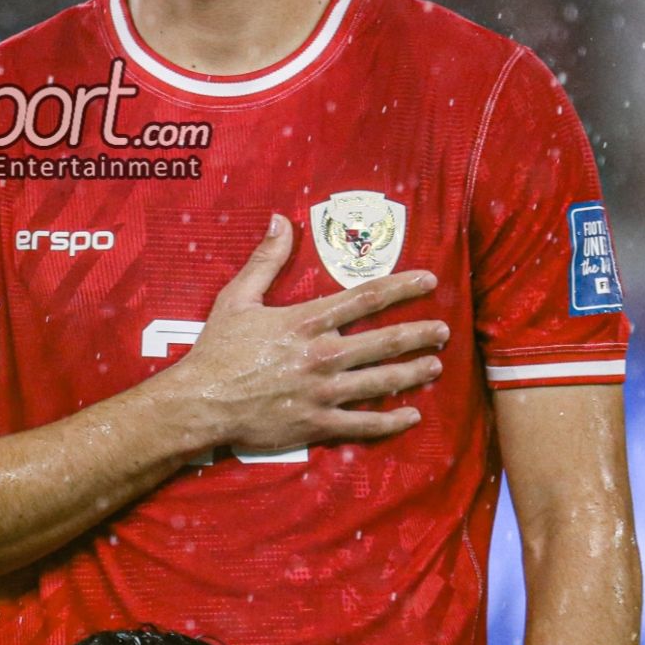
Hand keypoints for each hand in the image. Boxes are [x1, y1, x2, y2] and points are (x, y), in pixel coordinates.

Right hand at [168, 214, 445, 454]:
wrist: (201, 403)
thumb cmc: (218, 350)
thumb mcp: (237, 297)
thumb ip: (265, 260)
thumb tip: (279, 220)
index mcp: (306, 321)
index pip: (366, 297)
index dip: (402, 286)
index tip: (429, 280)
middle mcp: (322, 355)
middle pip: (384, 342)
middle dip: (418, 334)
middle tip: (444, 330)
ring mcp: (323, 392)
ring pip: (381, 382)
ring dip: (412, 373)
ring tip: (435, 366)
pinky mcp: (317, 424)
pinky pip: (362, 424)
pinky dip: (390, 421)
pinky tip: (411, 416)